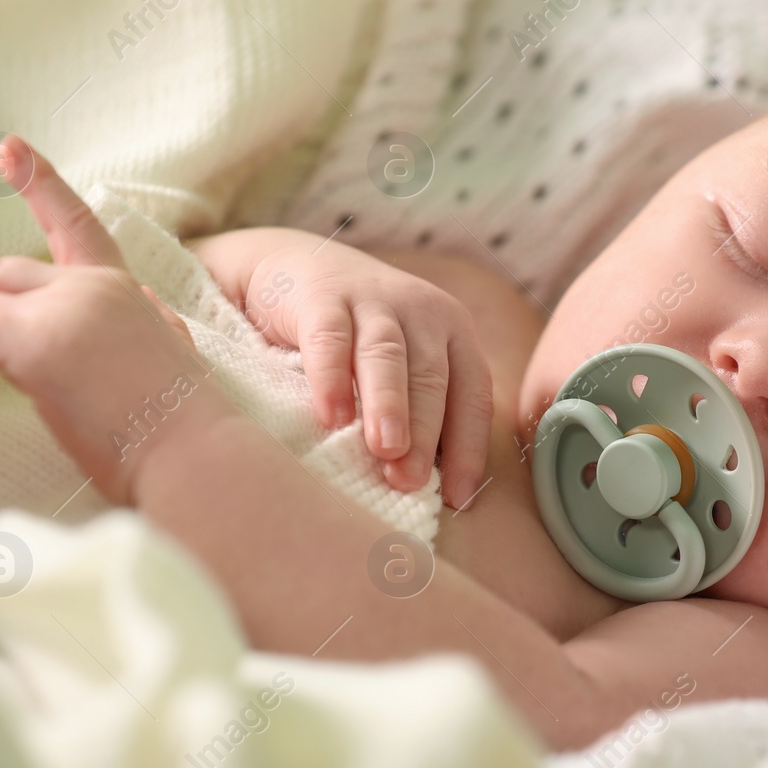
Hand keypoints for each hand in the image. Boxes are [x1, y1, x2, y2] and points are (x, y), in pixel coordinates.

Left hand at [0, 136, 236, 504]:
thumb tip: (123, 322)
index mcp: (125, 293)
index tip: (12, 150)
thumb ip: (136, 328)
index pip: (80, 227)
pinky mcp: (37, 341)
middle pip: (3, 269)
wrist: (197, 456)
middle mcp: (95, 288)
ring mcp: (66, 309)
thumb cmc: (183, 430)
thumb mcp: (165, 359)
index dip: (43, 187)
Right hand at [196, 229, 493, 505]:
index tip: (459, 499)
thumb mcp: (402, 369)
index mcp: (454, 335)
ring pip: (388, 355)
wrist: (296, 268)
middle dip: (425, 432)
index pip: (472, 396)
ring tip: (386, 449)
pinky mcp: (322, 295)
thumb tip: (434, 494)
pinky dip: (331, 376)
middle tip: (412, 481)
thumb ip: (420, 414)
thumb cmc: (359, 339)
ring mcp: (374, 299)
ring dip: (389, 404)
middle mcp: (424, 313)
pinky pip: (330, 337)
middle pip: (431, 378)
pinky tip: (330, 415)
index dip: (469, 448)